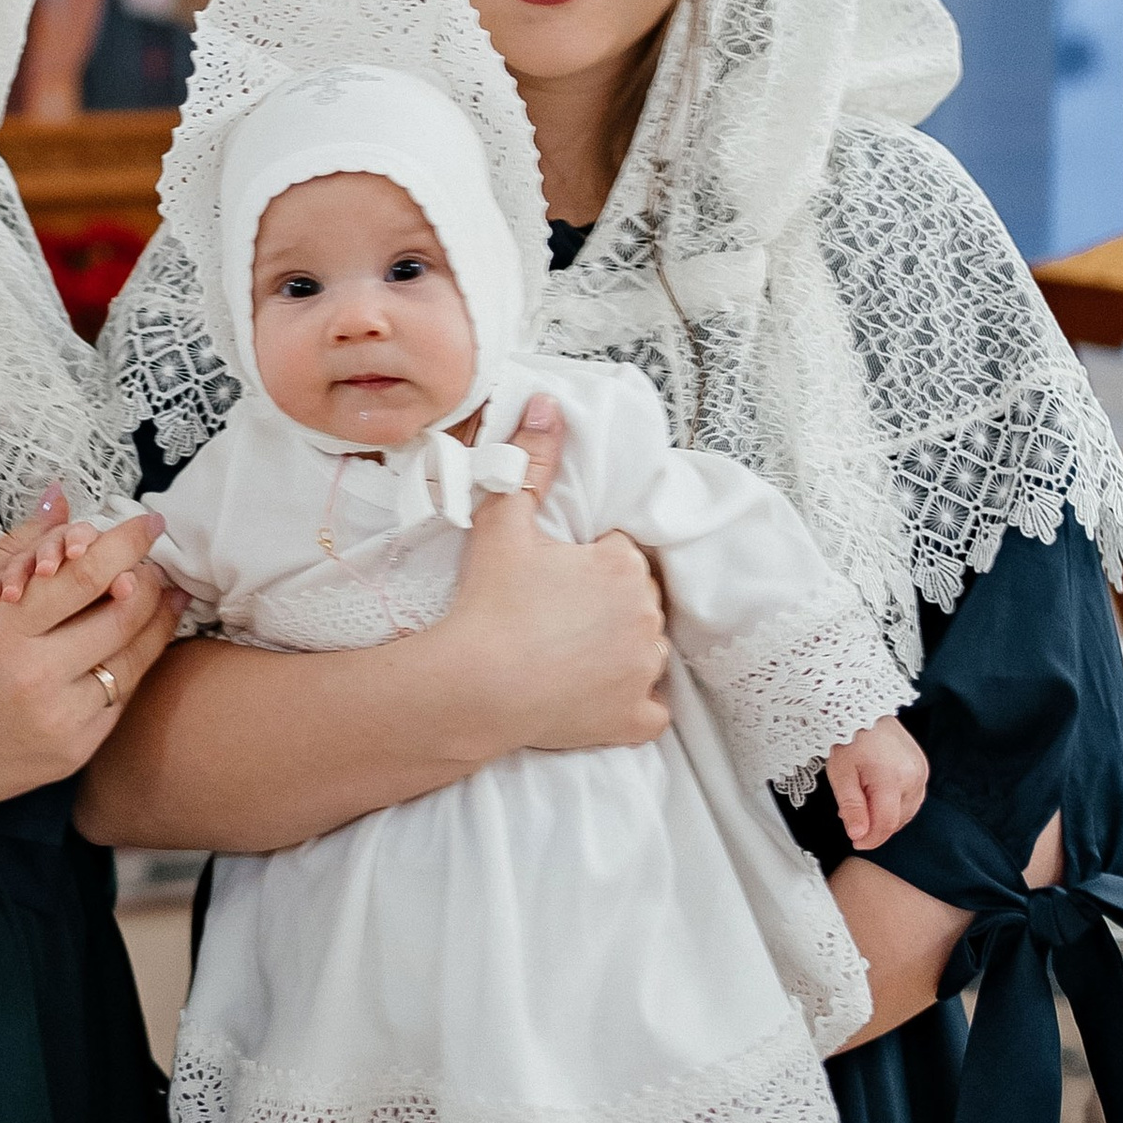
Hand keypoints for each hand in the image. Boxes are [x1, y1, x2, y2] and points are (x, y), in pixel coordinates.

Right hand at [0, 499, 183, 818]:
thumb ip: (16, 548)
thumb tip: (61, 501)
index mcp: (1, 629)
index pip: (82, 575)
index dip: (125, 544)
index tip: (148, 522)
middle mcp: (36, 675)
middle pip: (122, 616)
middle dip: (150, 582)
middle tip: (156, 564)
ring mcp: (59, 719)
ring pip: (133, 662)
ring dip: (156, 624)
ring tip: (169, 599)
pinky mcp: (73, 753)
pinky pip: (121, 702)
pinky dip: (131, 669)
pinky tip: (134, 648)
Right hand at [442, 395, 670, 753]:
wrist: (474, 686)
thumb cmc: (489, 602)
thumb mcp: (504, 523)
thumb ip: (531, 461)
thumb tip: (546, 404)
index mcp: (624, 566)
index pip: (619, 554)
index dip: (585, 563)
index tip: (551, 577)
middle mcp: (648, 617)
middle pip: (635, 600)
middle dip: (604, 602)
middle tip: (551, 613)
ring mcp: (645, 671)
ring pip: (645, 649)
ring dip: (619, 648)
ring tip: (566, 652)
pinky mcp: (634, 718)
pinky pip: (649, 708)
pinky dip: (629, 703)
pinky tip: (594, 694)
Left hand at [826, 716, 928, 850]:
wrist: (860, 707)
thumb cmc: (847, 736)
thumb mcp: (840, 772)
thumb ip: (851, 806)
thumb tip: (858, 835)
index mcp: (892, 778)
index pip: (887, 823)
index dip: (872, 838)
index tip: (856, 842)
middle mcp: (914, 776)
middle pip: (899, 819)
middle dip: (876, 826)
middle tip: (853, 820)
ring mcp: (921, 771)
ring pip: (908, 811)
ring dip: (887, 816)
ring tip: (863, 806)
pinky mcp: (922, 767)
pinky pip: (913, 796)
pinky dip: (896, 803)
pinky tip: (878, 797)